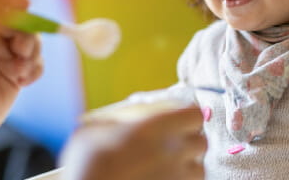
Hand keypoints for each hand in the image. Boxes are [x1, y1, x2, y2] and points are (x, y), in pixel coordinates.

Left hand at [0, 0, 42, 149]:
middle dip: (26, 34)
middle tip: (21, 50)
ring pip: (32, 43)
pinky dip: (35, 70)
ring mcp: (3, 58)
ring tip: (19, 71)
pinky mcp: (15, 76)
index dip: (13, 2)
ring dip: (32, 54)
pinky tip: (23, 81)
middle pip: (21, 23)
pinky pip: (36, 64)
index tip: (23, 4)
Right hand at [61, 105, 206, 179]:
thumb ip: (118, 117)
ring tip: (168, 167)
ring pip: (199, 169)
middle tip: (173, 144)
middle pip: (201, 142)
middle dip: (190, 141)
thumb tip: (129, 115)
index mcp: (160, 126)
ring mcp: (178, 178)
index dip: (187, 116)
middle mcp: (176, 151)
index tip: (177, 118)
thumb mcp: (95, 129)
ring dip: (188, 166)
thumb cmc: (87, 163)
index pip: (194, 114)